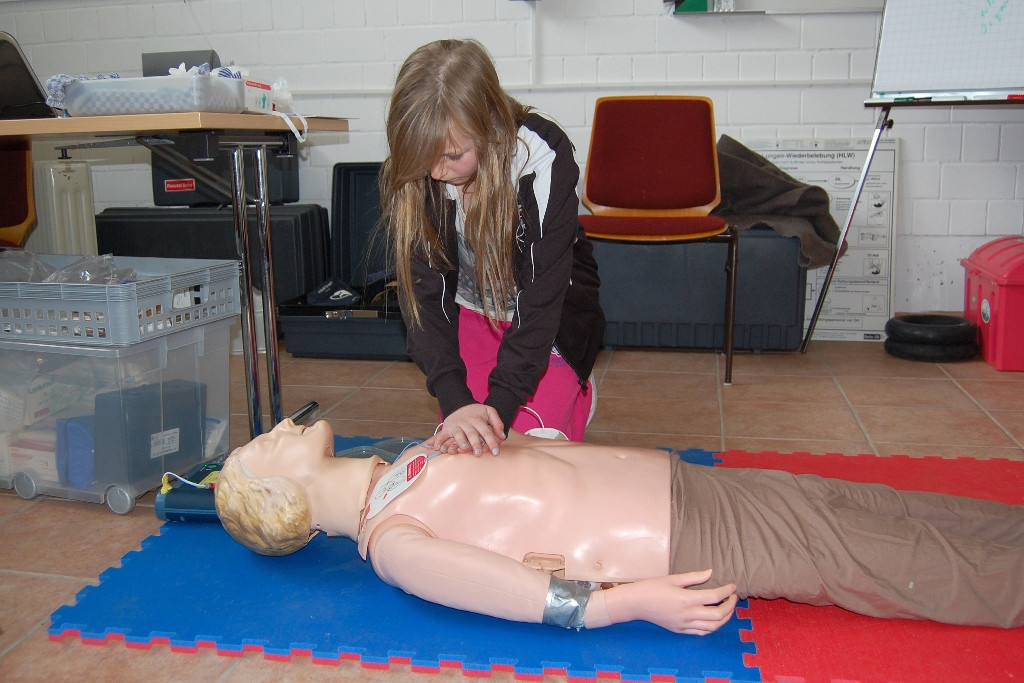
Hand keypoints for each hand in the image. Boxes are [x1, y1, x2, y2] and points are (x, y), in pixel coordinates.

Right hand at [424, 403, 504, 455]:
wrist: (459, 404)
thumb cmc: (477, 412)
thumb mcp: (489, 412)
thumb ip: (497, 422)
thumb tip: (503, 436)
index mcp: (478, 420)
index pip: (486, 432)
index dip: (491, 442)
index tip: (496, 452)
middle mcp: (466, 423)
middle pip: (472, 434)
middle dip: (475, 444)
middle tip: (479, 454)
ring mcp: (456, 426)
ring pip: (458, 435)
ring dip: (460, 442)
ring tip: (463, 449)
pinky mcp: (447, 429)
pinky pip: (442, 435)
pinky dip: (439, 441)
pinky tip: (438, 448)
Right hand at [604, 569, 737, 634]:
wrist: (636, 604)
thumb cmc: (652, 587)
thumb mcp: (673, 579)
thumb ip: (694, 577)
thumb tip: (711, 572)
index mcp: (686, 599)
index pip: (715, 597)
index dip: (727, 591)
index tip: (733, 586)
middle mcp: (688, 615)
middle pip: (718, 615)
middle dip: (730, 606)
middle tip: (733, 597)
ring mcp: (684, 625)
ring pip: (713, 627)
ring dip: (725, 618)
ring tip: (727, 608)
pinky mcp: (680, 630)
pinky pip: (702, 632)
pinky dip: (713, 627)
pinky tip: (715, 619)